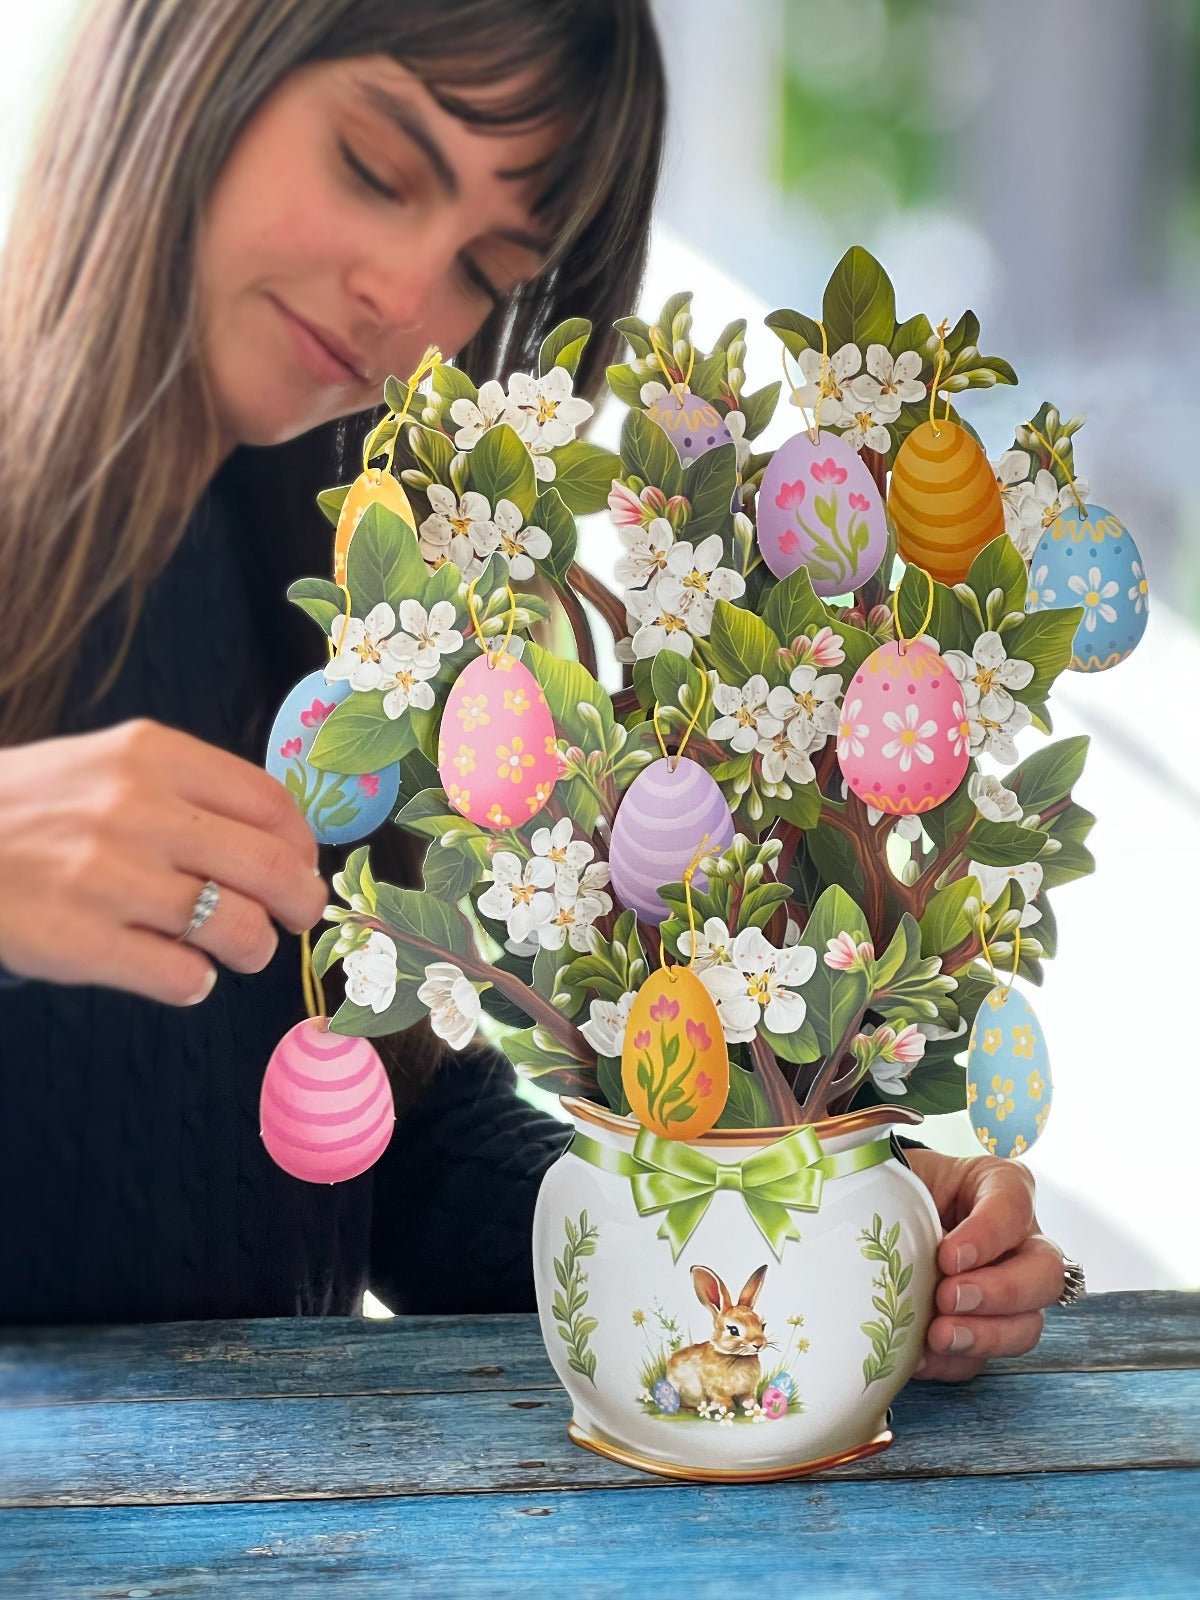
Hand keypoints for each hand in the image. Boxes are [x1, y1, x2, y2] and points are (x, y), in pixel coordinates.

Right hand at [0, 718, 327, 1005]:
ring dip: (252, 949)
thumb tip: (290, 846)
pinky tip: (176, 969)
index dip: (303, 848)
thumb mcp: (114, 765)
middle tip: (293, 918)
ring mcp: (106, 877)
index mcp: (153, 754)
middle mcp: (135, 809)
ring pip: (238, 930)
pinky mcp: (79, 941)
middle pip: (273, 869)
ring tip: (234, 949)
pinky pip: (184, 977)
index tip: (299, 869)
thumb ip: (196, 792)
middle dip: (300, 904)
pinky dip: (196, 982)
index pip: (273, 805)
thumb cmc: (45, 808)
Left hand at [904, 1146, 1065, 1381]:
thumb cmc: (898, 1186)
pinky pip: (983, 1358)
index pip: (1014, 1204)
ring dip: (985, 1336)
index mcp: (1001, 1187)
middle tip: (948, 1297)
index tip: (947, 1255)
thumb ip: (902, 1186)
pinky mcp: (983, 1331)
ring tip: (938, 1336)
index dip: (988, 1234)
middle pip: (1046, 1273)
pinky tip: (920, 1357)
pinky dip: (952, 1361)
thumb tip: (882, 1218)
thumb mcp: (902, 1173)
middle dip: (1001, 1292)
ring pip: (1027, 1325)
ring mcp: (1010, 1293)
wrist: (877, 1217)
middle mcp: (1020, 1242)